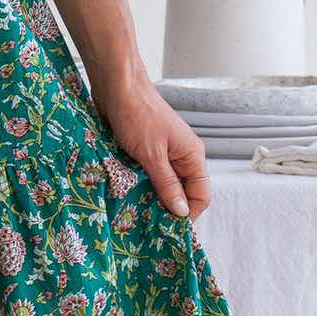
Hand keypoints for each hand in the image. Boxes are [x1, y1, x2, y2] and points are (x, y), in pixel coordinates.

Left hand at [88, 67, 211, 223]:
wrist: (116, 84)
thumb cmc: (136, 114)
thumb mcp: (152, 155)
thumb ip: (167, 184)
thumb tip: (182, 213)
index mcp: (191, 155)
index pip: (200, 194)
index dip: (188, 214)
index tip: (169, 230)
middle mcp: (181, 155)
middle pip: (182, 191)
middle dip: (168, 208)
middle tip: (149, 226)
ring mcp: (163, 151)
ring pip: (163, 184)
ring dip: (151, 196)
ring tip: (136, 213)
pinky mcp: (145, 148)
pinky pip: (148, 174)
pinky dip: (140, 184)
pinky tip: (127, 194)